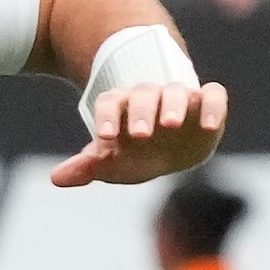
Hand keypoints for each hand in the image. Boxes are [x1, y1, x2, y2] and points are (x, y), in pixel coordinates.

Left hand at [51, 80, 229, 187]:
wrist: (173, 150)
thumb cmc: (136, 155)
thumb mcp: (113, 163)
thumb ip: (87, 167)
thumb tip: (56, 178)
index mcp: (123, 108)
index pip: (110, 102)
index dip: (106, 117)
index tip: (104, 138)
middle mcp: (150, 98)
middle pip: (143, 95)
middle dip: (140, 112)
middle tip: (139, 134)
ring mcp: (179, 98)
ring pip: (176, 92)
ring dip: (172, 105)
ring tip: (170, 124)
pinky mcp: (206, 104)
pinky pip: (213, 95)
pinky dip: (213, 105)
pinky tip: (209, 125)